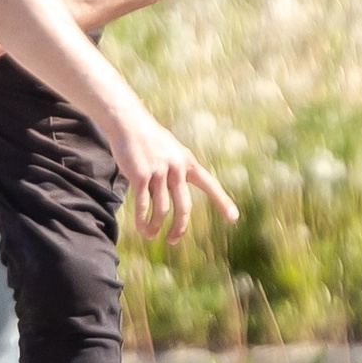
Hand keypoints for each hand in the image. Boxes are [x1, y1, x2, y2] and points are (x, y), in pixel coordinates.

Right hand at [106, 110, 237, 242]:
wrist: (128, 121)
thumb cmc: (147, 137)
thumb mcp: (168, 151)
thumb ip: (173, 171)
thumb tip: (168, 194)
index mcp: (187, 162)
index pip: (209, 185)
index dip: (222, 202)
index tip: (233, 218)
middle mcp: (177, 168)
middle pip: (183, 206)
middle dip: (179, 227)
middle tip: (173, 240)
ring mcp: (159, 172)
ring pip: (161, 208)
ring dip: (156, 226)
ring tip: (150, 235)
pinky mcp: (141, 175)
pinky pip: (143, 204)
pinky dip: (142, 219)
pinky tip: (141, 228)